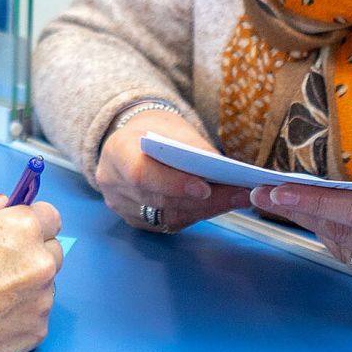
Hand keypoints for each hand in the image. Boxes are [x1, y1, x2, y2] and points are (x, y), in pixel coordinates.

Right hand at [0, 194, 63, 351]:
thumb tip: (4, 203)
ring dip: (26, 286)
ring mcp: (41, 301)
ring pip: (45, 285)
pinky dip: (20, 314)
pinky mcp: (37, 332)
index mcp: (20, 229)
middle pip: (51, 251)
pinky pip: (36, 314)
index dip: (31, 223)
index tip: (16, 233)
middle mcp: (40, 263)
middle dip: (31, 254)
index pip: (50, 217)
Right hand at [94, 109, 250, 233]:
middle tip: (238, 194)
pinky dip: (196, 215)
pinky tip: (219, 206)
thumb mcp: (171, 127)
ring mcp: (120, 205)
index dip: (172, 184)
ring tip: (236, 199)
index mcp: (116, 151)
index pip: (140, 173)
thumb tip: (222, 170)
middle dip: (201, 200)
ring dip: (205, 210)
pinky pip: (168, 223)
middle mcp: (112, 182)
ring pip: (166, 216)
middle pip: (158, 199)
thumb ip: (191, 147)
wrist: (134, 141)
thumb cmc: (155, 131)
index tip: (204, 188)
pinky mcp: (134, 219)